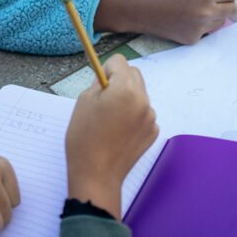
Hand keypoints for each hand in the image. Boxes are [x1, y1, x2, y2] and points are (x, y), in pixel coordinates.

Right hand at [66, 55, 157, 219]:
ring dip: (127, 98)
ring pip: (139, 95)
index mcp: (125, 90)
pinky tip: (120, 131)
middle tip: (104, 98)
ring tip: (111, 119)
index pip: (119, 62)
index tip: (99, 81)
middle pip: (134, 75)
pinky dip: (133, 116)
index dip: (106, 68)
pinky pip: (144, 113)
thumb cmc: (84, 138)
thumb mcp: (83, 102)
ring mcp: (151, 117)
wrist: (97, 174)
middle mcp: (144, 100)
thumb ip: (98, 83)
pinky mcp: (153, 132)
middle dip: (119, 80)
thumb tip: (106, 77)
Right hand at [95, 0, 236, 43]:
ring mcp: (199, 29)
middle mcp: (207, 13)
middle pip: (233, 11)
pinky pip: (203, 32)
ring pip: (218, 23)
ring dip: (213, 17)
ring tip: (192, 12)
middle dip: (227, 5)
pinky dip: (197, 28)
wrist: (139, 10)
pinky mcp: (190, 40)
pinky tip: (182, 22)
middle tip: (213, 3)